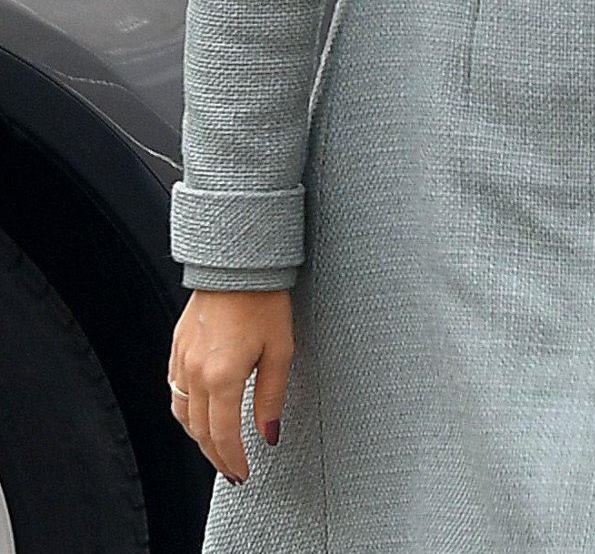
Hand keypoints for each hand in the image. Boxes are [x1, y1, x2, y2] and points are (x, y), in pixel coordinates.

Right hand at [168, 288, 293, 483]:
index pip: (223, 435)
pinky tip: (199, 411)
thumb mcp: (280, 350)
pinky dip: (185, 410)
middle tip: (232, 469)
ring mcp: (182, 359)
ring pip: (182, 414)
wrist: (237, 262)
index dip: (233, 460)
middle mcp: (196, 372)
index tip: (243, 473)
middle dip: (216, 455)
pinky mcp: (177, 346)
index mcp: (222, 376)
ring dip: (198, 436)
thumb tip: (269, 434)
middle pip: (199, 431)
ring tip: (217, 446)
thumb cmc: (263, 299)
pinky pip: (174, 390)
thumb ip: (271, 397)